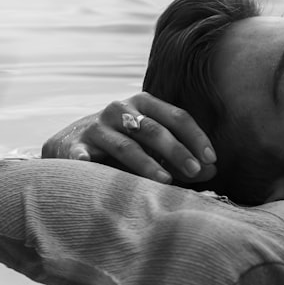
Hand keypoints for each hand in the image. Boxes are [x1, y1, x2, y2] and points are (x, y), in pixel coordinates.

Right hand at [40, 93, 216, 183]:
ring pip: (126, 146)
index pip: (176, 117)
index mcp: (144, 104)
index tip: (211, 159)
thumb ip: (181, 159)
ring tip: (165, 181)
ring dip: (147, 164)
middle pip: (154, 130)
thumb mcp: (154, 149)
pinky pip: (83, 155)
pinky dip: (86, 160)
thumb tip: (212, 171)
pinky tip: (90, 165)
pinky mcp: (74, 146)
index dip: (196, 137)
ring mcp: (96, 127)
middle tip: (194, 171)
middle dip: (177, 151)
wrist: (71, 144)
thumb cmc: (124, 146)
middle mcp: (119, 110)